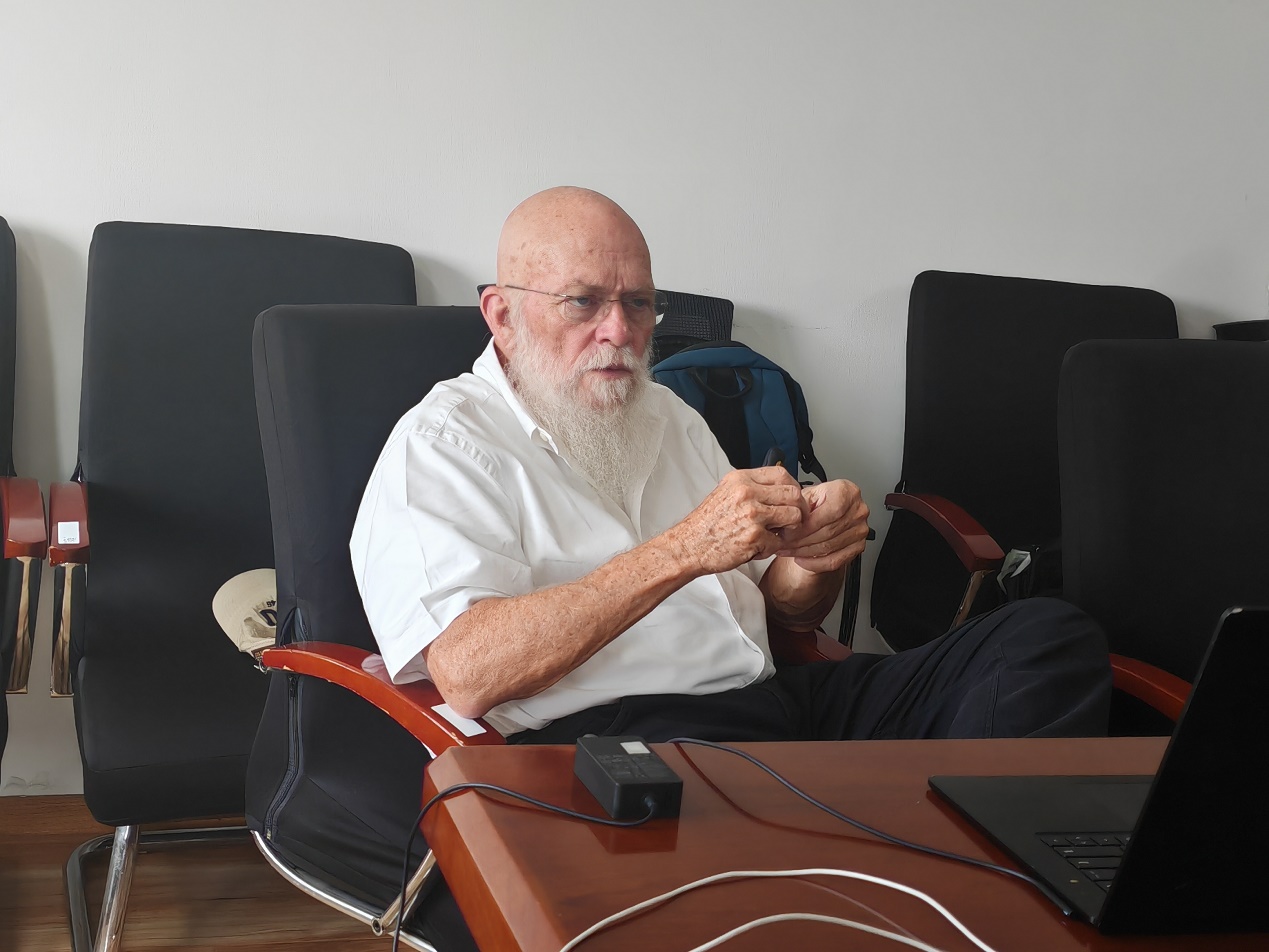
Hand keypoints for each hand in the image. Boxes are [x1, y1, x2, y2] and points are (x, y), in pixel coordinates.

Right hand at [666, 466, 806, 575]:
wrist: (689, 545)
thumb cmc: (706, 524)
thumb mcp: (726, 492)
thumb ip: (751, 487)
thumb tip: (779, 488)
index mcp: (741, 479)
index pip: (782, 474)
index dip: (793, 487)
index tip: (792, 498)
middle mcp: (747, 493)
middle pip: (793, 494)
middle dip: (798, 509)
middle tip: (793, 520)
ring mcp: (752, 514)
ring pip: (793, 517)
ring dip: (789, 529)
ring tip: (777, 534)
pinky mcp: (755, 537)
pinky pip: (780, 541)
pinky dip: (772, 547)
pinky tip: (759, 547)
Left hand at [776, 479, 869, 573]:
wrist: (827, 514)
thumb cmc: (817, 503)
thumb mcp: (807, 496)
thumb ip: (800, 505)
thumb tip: (788, 518)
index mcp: (847, 491)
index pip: (828, 513)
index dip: (805, 527)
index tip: (788, 533)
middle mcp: (858, 510)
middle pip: (827, 531)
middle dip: (800, 541)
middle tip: (783, 544)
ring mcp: (860, 530)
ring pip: (828, 547)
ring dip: (804, 552)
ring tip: (788, 551)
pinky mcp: (858, 547)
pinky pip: (835, 561)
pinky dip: (815, 563)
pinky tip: (801, 559)